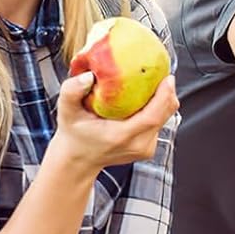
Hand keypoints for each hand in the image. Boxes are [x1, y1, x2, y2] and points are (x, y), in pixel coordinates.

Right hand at [51, 72, 177, 176]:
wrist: (79, 159)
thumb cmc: (74, 136)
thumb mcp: (66, 111)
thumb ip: (72, 91)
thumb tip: (88, 76)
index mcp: (121, 136)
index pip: (152, 117)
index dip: (164, 96)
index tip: (166, 78)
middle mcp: (137, 145)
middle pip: (164, 116)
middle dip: (168, 93)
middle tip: (162, 74)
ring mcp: (145, 148)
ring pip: (165, 119)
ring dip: (164, 100)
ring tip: (155, 82)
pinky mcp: (149, 148)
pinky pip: (160, 123)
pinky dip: (158, 109)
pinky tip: (149, 97)